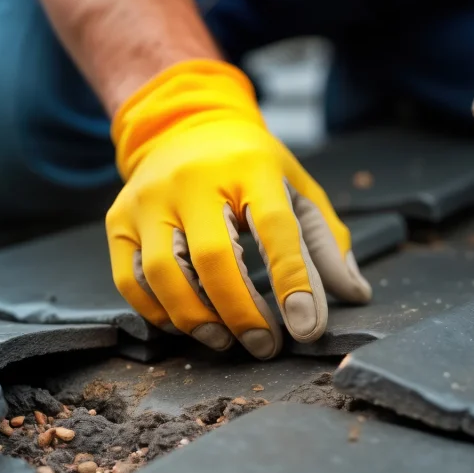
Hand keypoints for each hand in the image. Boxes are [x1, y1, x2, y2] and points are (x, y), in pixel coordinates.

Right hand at [106, 60, 371, 358]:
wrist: (183, 127)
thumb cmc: (249, 166)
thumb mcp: (298, 189)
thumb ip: (326, 241)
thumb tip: (355, 294)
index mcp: (249, 167)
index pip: (275, 229)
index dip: (294, 282)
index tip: (307, 327)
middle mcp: (193, 180)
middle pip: (214, 259)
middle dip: (243, 314)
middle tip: (265, 345)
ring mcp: (149, 199)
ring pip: (165, 275)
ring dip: (198, 320)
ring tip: (226, 340)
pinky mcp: (118, 220)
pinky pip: (131, 280)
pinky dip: (159, 314)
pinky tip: (188, 323)